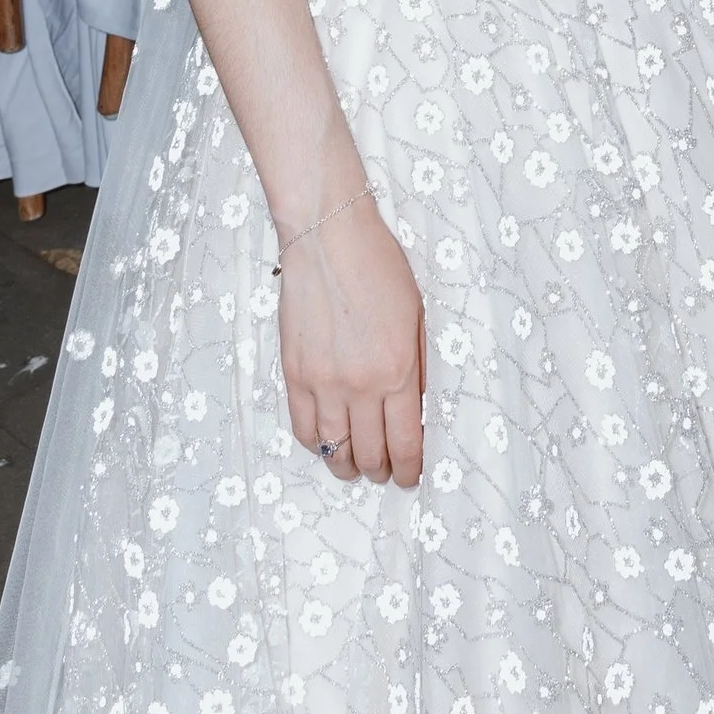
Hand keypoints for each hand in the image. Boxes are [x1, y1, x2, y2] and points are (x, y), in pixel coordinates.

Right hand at [279, 188, 425, 484]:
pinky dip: (317, 446)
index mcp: (398, 371)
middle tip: (388, 471)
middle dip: (382, 471)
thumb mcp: (418, 314)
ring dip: (348, 466)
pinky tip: (327, 444)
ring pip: (334, 451)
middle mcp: (360, 386)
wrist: (329, 237)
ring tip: (357, 466)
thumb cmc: (379, 265)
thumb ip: (419, 366)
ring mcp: (323, 384)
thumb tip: (419, 408)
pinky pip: (303, 430)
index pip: (405, 444)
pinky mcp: (294, 375)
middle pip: (369, 455)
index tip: (413, 476)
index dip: (411, 469)